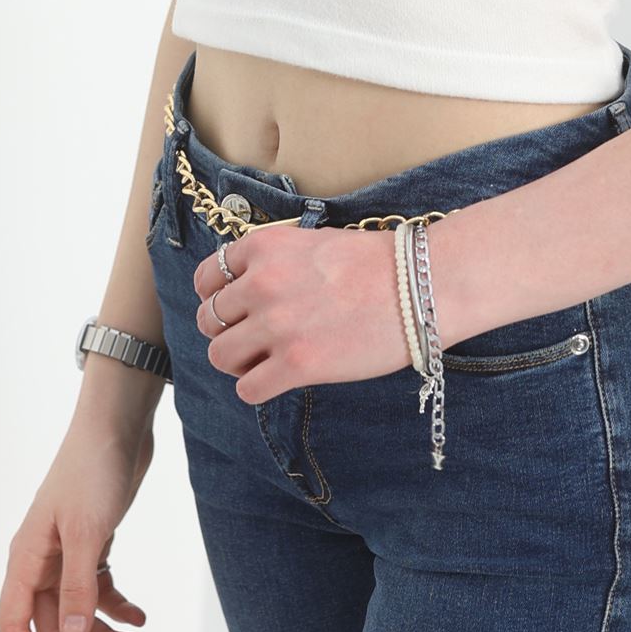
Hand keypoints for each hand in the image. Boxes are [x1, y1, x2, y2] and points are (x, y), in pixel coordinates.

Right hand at [0, 419, 151, 631]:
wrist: (117, 426)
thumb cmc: (94, 469)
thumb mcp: (88, 530)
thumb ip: (78, 584)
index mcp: (27, 558)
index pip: (14, 624)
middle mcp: (41, 560)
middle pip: (55, 623)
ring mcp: (67, 552)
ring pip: (78, 609)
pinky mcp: (92, 542)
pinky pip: (98, 587)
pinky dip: (118, 605)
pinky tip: (140, 618)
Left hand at [191, 218, 463, 406]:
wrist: (423, 284)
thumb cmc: (377, 263)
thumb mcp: (313, 242)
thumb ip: (275, 262)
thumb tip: (246, 291)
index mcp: (265, 247)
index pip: (207, 278)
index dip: (218, 297)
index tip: (237, 308)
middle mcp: (261, 283)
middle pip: (209, 320)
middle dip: (229, 331)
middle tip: (257, 338)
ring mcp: (277, 325)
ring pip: (220, 356)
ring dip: (239, 362)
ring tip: (267, 360)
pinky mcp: (296, 364)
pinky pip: (247, 389)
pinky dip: (258, 387)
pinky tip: (281, 378)